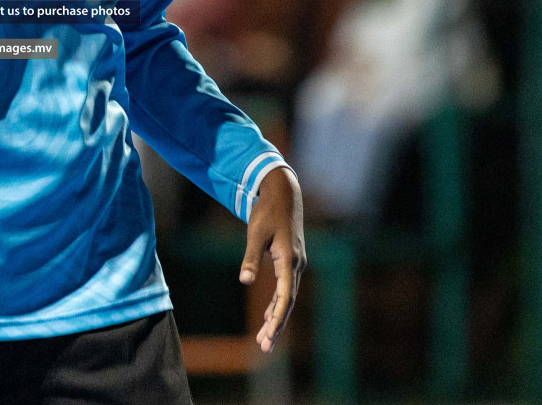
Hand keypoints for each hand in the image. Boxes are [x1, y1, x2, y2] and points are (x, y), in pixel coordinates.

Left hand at [240, 165, 305, 352]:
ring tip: (264, 340)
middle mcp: (296, 265)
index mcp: (289, 260)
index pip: (285, 296)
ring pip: (287, 297)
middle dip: (276, 325)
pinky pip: (285, 289)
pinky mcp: (290, 261)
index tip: (269, 335)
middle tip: (265, 348)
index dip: (277, 317)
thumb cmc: (266, 212)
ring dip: (276, 317)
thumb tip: (245, 281)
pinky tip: (267, 316)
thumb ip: (250, 258)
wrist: (282, 193)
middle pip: (287, 302)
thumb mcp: (255, 233)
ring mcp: (295, 264)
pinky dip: (276, 303)